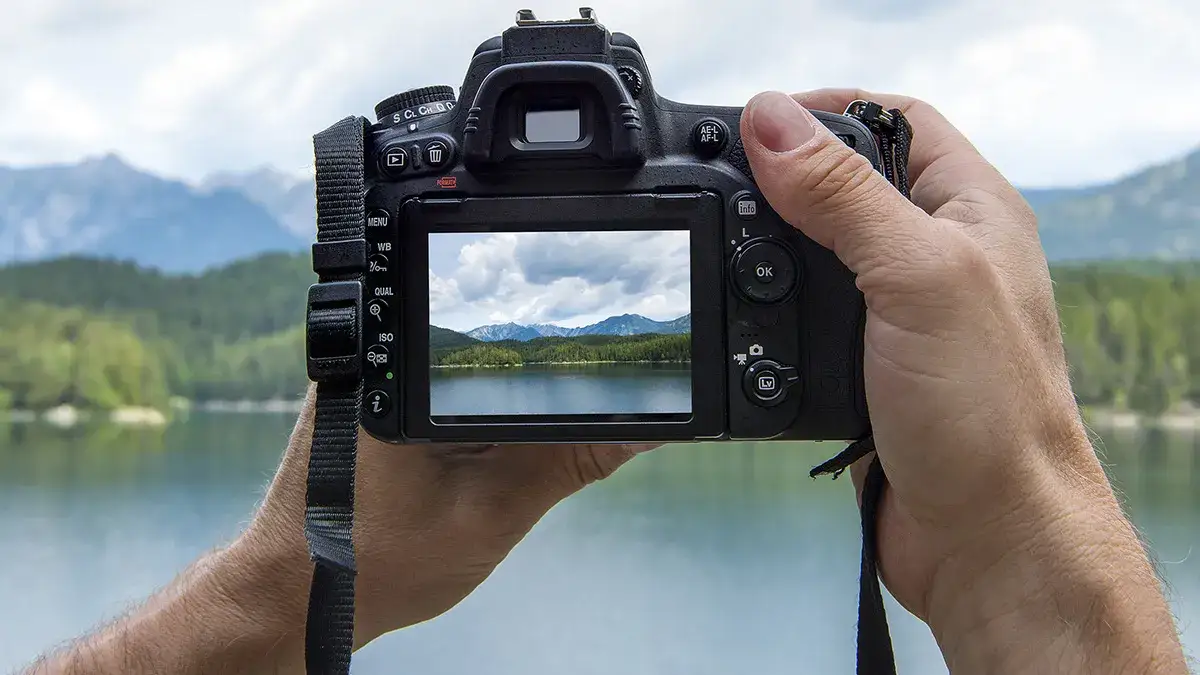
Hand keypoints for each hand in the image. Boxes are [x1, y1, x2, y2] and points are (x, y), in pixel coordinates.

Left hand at [240, 387, 656, 651]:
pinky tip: (479, 455)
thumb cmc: (376, 563)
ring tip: (498, 456)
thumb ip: (572, 461)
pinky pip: (448, 389)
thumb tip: (647, 427)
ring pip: (475, 369)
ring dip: (510, 404)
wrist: (297, 594)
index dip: (573, 358)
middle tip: (552, 436)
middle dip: (543, 384)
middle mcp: (382, 354)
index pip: (513, 340)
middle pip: (497, 347)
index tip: (616, 383)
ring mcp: (373, 374)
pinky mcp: (375, 397)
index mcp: (405, 371)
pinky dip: (480, 417)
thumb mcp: (492, 514)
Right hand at [740, 90, 1186, 672]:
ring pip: (818, 255)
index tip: (754, 124)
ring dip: (769, 251)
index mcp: (969, 212)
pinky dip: (768, 315)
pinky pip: (804, 321)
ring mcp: (900, 315)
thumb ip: (843, 196)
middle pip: (846, 185)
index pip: (893, 122)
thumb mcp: (915, 279)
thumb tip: (771, 122)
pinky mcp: (866, 368)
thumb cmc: (987, 414)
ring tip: (723, 251)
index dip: (824, 110)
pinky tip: (744, 319)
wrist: (985, 538)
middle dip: (782, 181)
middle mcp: (937, 256)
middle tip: (724, 188)